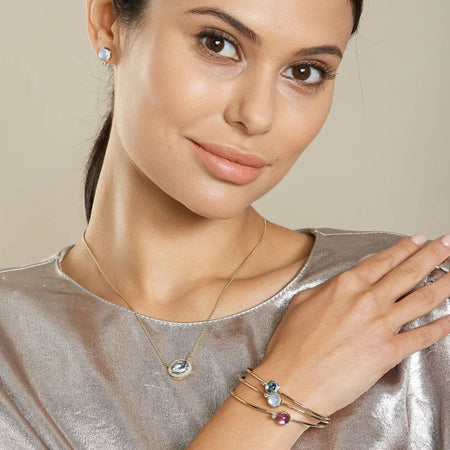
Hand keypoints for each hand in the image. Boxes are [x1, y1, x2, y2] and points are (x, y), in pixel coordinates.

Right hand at [259, 234, 449, 416]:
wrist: (292, 379)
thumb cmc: (292, 343)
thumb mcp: (304, 300)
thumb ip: (331, 284)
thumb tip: (353, 273)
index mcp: (345, 285)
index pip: (383, 260)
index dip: (405, 248)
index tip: (420, 240)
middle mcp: (367, 300)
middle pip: (409, 272)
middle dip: (433, 255)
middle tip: (448, 244)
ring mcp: (381, 325)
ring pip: (423, 298)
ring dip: (446, 284)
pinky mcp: (389, 352)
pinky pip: (423, 335)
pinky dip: (442, 326)